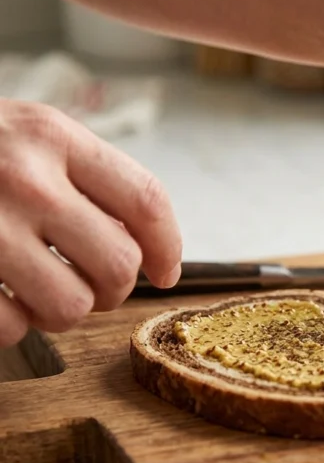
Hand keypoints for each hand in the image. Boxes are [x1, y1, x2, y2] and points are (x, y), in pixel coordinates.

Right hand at [0, 99, 181, 346]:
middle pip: (117, 265)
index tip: (165, 273)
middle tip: (90, 285)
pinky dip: (9, 327)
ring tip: (36, 291)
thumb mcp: (26, 134)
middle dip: (112, 289)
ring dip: (62, 312)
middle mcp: (21, 177)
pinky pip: (9, 328)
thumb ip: (86, 177)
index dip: (167, 246)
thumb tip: (148, 250)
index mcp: (52, 136)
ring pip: (70, 306)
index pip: (144, 200)